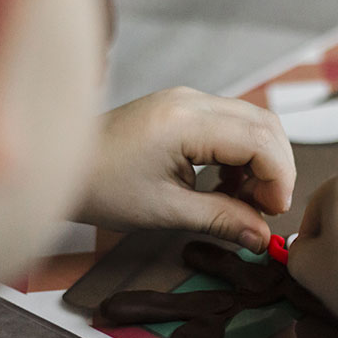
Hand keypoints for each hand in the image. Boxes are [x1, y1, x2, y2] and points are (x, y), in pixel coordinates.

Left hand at [78, 87, 295, 252]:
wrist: (59, 165)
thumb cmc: (101, 187)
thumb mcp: (166, 211)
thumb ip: (221, 220)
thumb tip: (261, 237)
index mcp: (186, 122)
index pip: (260, 140)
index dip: (278, 178)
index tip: (272, 212)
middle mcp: (192, 100)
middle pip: (265, 125)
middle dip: (275, 169)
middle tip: (264, 208)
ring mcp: (187, 100)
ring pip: (252, 122)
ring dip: (260, 161)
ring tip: (244, 200)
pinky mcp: (183, 107)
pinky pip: (231, 124)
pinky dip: (241, 154)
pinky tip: (226, 184)